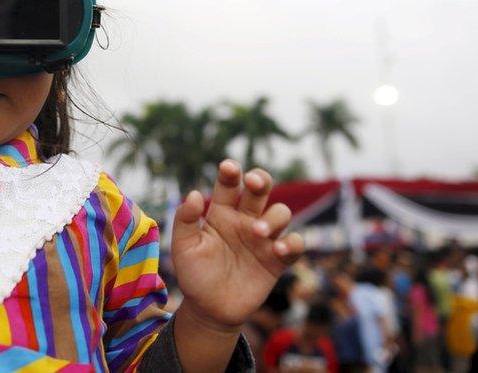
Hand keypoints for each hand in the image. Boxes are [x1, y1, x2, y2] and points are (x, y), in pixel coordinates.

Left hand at [171, 159, 303, 331]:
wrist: (209, 309)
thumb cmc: (194, 275)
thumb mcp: (183, 248)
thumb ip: (185, 220)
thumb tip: (193, 193)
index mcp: (221, 212)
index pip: (229, 185)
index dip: (231, 172)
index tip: (228, 168)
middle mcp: (245, 220)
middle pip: (260, 189)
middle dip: (260, 180)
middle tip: (253, 182)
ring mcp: (263, 239)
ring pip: (281, 213)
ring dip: (273, 217)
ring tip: (257, 232)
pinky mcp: (277, 260)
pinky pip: (295, 244)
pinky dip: (292, 243)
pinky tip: (278, 250)